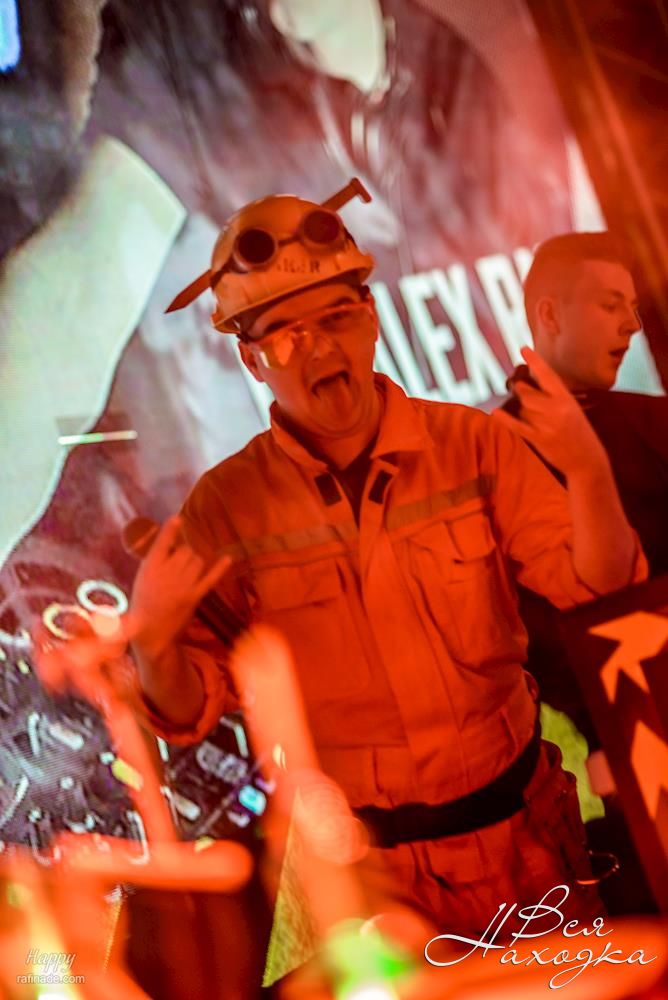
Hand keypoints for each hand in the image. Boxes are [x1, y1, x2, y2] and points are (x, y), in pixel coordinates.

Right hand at [129, 515, 229, 660]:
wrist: (150, 633)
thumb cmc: (143, 604)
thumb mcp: (142, 579)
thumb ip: (156, 562)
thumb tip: (172, 546)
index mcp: (149, 567)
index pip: (162, 542)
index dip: (170, 530)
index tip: (177, 518)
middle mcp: (167, 573)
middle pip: (185, 550)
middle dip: (185, 553)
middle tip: (179, 565)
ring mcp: (182, 585)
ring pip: (198, 560)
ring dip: (196, 562)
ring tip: (187, 573)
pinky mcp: (194, 596)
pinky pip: (210, 577)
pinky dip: (220, 567)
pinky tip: (228, 558)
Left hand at [493, 347, 606, 477]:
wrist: (587, 460)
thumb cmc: (578, 432)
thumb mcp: (571, 408)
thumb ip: (553, 395)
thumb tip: (531, 379)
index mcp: (566, 398)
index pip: (547, 374)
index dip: (534, 361)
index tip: (523, 349)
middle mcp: (557, 408)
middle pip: (526, 391)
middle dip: (519, 388)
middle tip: (516, 387)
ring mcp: (547, 424)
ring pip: (522, 408)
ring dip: (520, 409)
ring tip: (532, 415)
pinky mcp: (539, 439)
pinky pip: (516, 425)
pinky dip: (504, 419)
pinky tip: (495, 412)